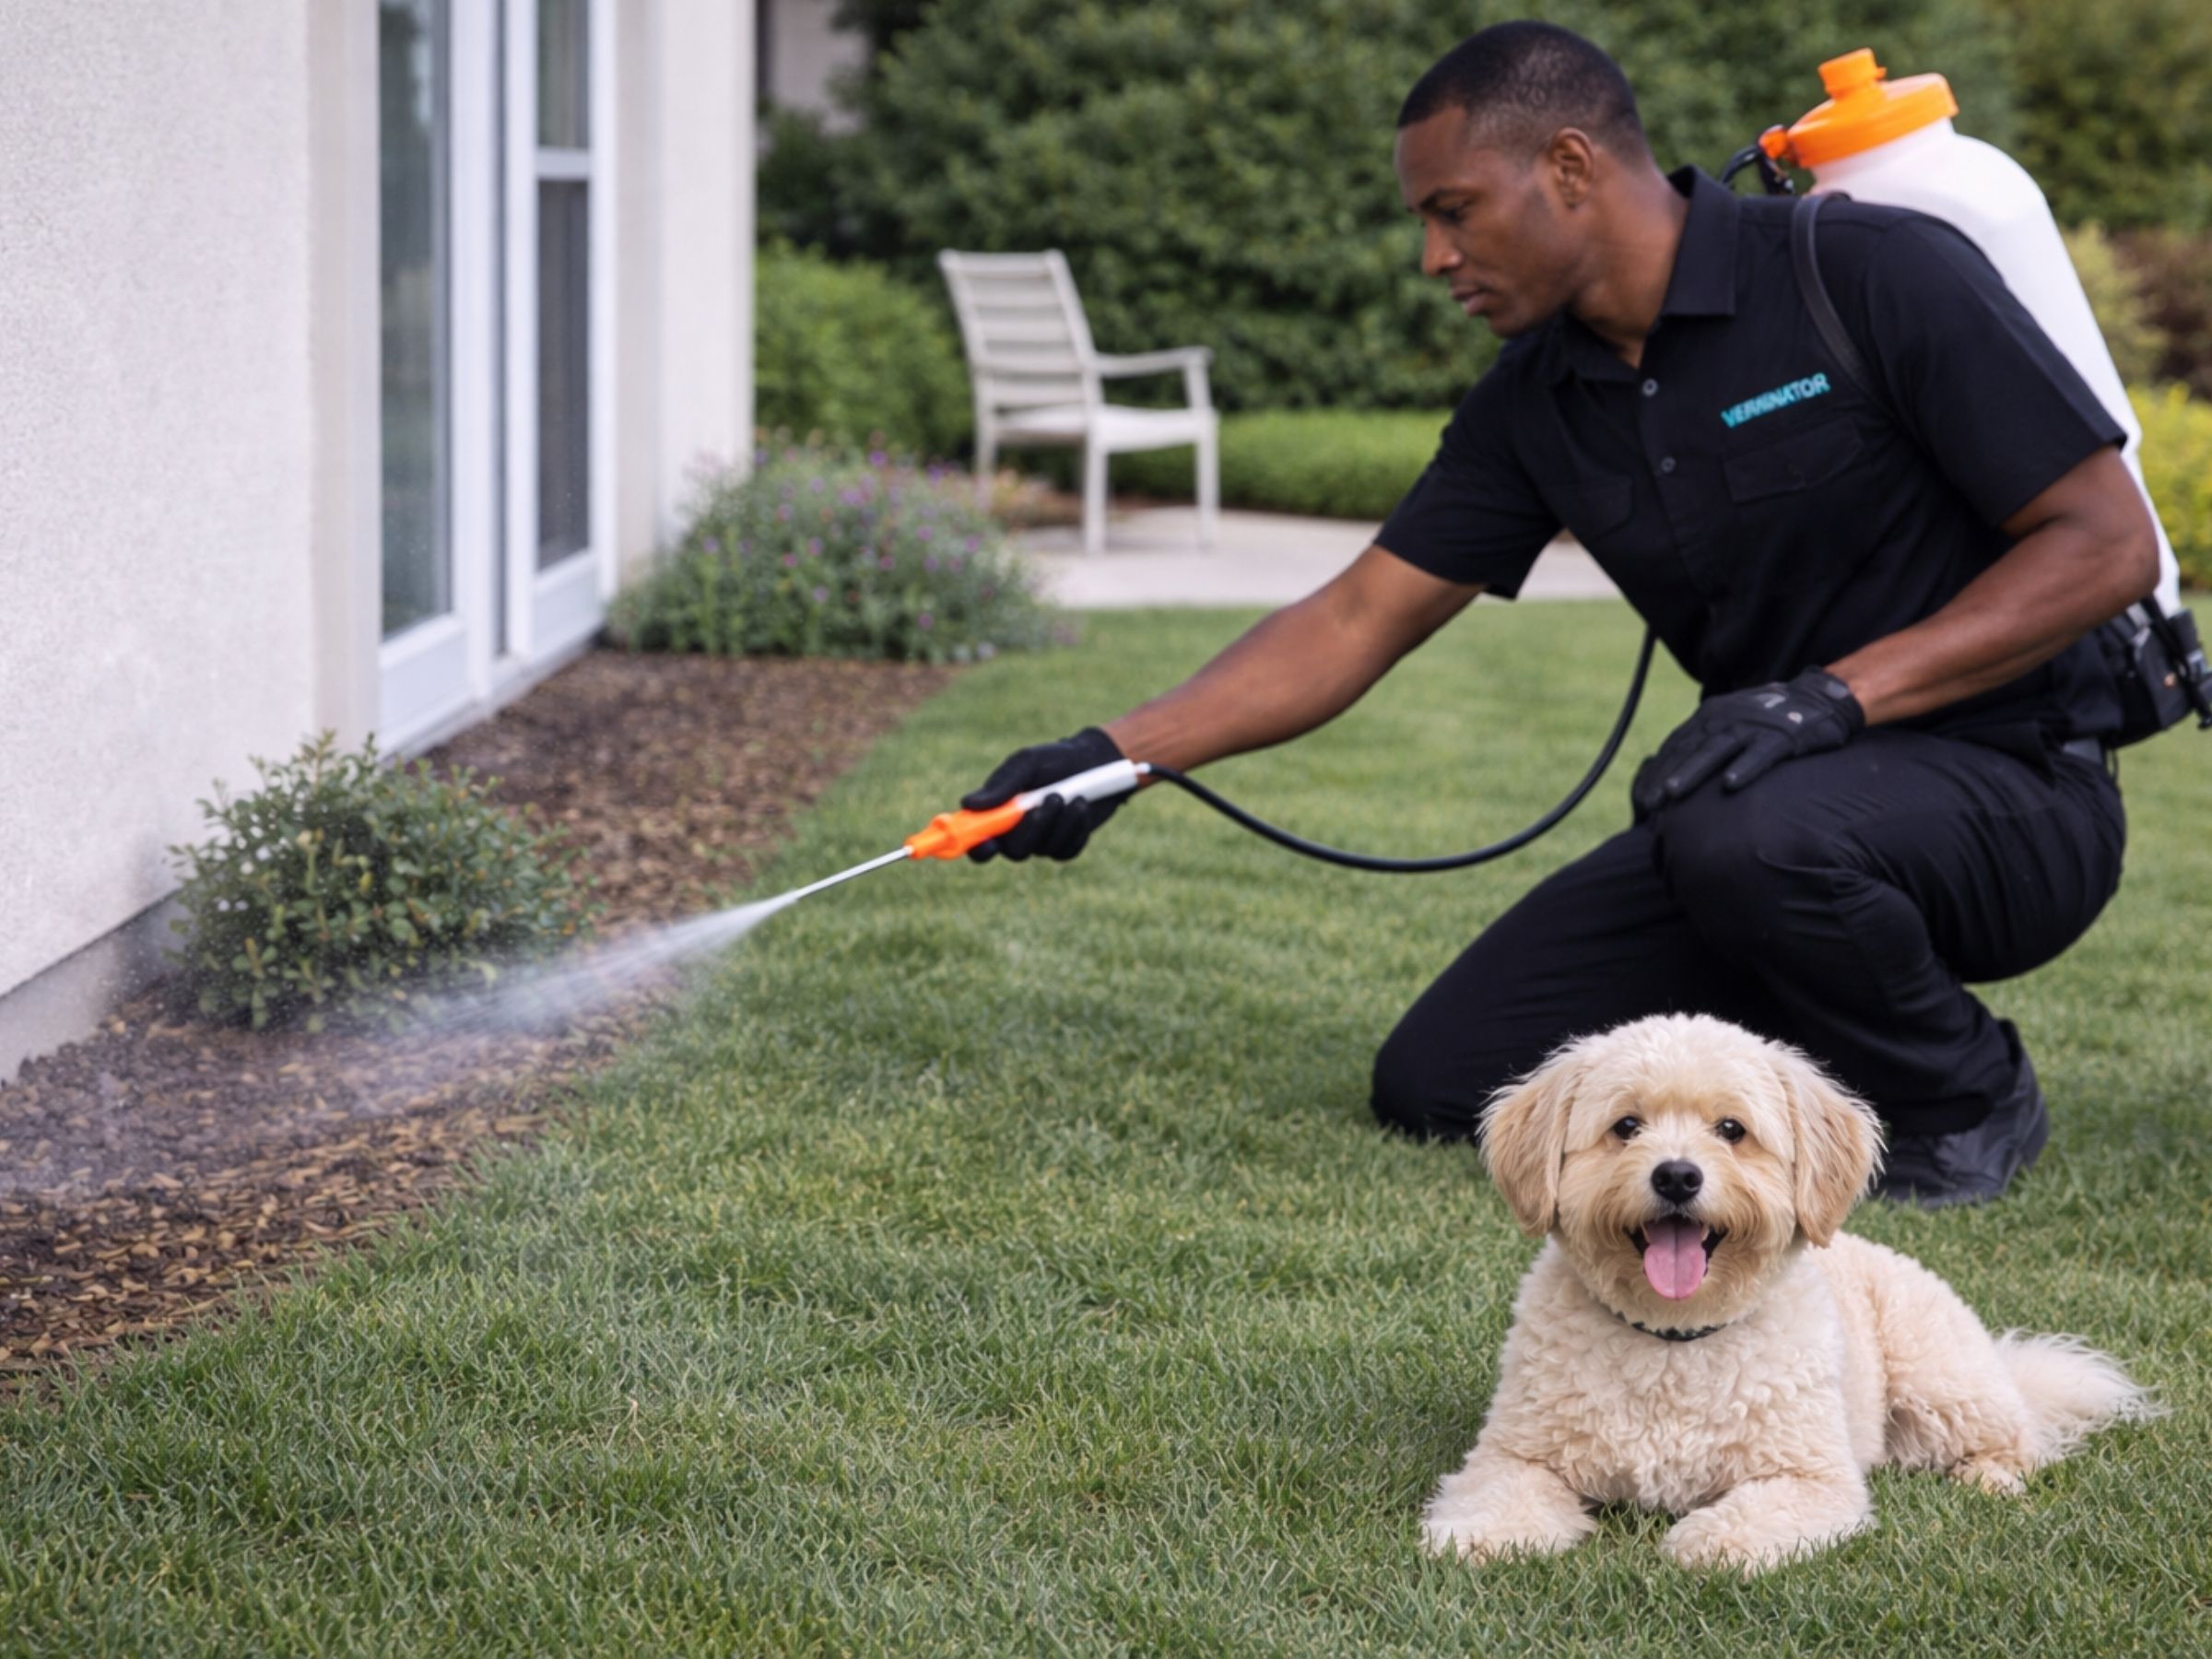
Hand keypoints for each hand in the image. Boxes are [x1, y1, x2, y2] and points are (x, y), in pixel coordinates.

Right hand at [961, 726, 1125, 861]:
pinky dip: (1076, 829)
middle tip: (1054, 798)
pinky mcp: (1065, 845)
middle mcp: (1016, 830)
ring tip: (1074, 796)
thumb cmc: (1055, 759)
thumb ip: (1002, 785)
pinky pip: (1066, 850)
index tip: (988, 843)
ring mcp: (1041, 841)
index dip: (977, 847)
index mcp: (997, 810)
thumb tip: (968, 804)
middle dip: (1035, 827)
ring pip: (1044, 849)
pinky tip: (1082, 806)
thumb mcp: (1027, 763)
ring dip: (1061, 822)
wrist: (1095, 762)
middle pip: (1015, 851)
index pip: (977, 838)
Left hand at [1631, 669, 1864, 817]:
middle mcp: (1727, 717)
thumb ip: (1706, 745)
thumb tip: (1677, 778)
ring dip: (1693, 771)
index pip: (1677, 745)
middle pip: (1690, 749)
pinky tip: (1730, 784)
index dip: (1658, 771)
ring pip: (1717, 749)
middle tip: (1648, 802)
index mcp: (1711, 716)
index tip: (1641, 798)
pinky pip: (1760, 753)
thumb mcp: (1732, 725)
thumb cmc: (1770, 720)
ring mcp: (1754, 726)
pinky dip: (1744, 767)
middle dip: (1666, 776)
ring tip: (1672, 793)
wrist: (1820, 698)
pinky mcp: (1783, 737)